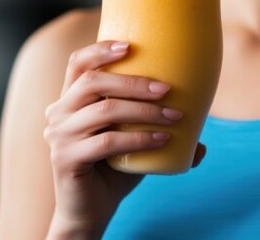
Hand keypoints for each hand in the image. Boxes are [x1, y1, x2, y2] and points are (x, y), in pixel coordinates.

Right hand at [43, 40, 206, 238]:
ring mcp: (59, 136)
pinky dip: (139, 138)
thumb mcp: (131, 144)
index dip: (101, 50)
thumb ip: (156, 133)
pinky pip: (108, 142)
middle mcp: (57, 114)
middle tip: (168, 90)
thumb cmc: (111, 172)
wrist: (89, 211)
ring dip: (145, 111)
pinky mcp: (66, 159)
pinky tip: (162, 139)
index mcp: (68, 101)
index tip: (131, 47)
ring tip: (175, 118)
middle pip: (94, 83)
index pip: (78, 64)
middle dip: (135, 82)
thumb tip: (202, 139)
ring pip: (105, 110)